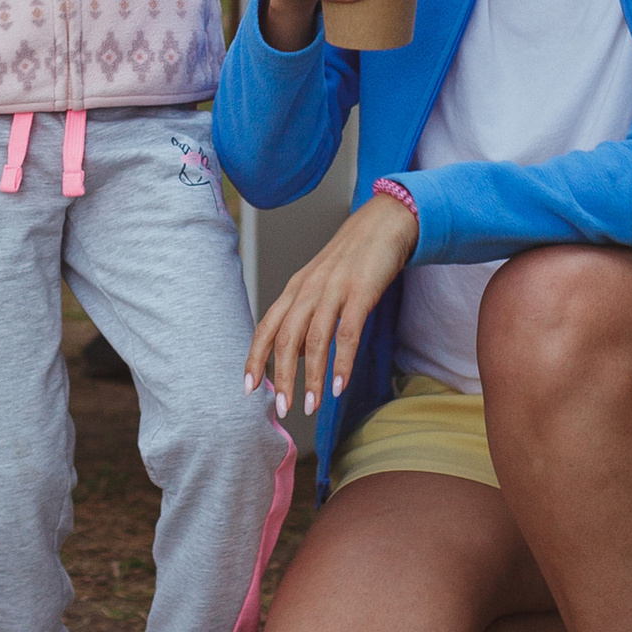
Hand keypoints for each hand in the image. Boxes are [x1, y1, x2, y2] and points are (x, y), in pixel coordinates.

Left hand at [243, 188, 414, 416]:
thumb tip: (299, 355)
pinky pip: (348, 332)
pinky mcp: (361, 291)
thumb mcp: (321, 284)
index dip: (255, 358)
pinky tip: (341, 386)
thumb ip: (308, 315)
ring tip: (311, 406)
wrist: (384, 222)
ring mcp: (334, 289)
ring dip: (312, 377)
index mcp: (295, 288)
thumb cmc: (353, 258)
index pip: (267, 327)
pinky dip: (342, 362)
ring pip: (315, 339)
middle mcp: (308, 288)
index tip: (248, 389)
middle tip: (282, 409)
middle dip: (282, 376)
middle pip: (287, 338)